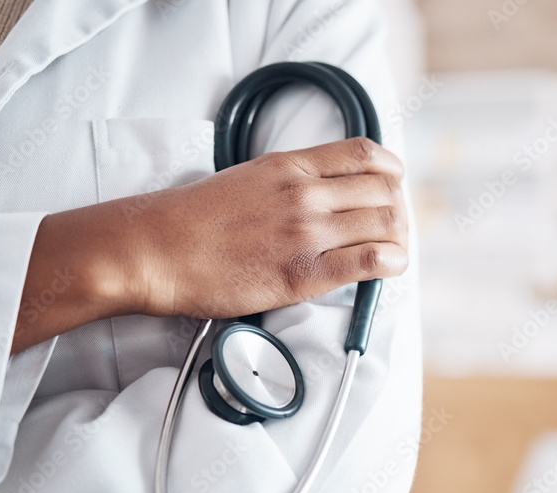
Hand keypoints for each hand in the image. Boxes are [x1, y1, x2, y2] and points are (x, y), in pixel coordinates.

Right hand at [129, 136, 407, 317]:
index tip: (392, 185)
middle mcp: (306, 194)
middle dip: (397, 210)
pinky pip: (370, 262)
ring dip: (399, 239)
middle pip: (385, 192)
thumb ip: (290, 181)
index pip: (366, 154)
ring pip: (386, 226)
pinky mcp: (305, 273)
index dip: (391, 170)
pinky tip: (388, 268)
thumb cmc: (194, 219)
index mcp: (291, 166)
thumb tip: (322, 192)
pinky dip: (391, 264)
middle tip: (392, 227)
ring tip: (392, 250)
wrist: (158, 250)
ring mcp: (307, 232)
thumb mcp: (248, 178)